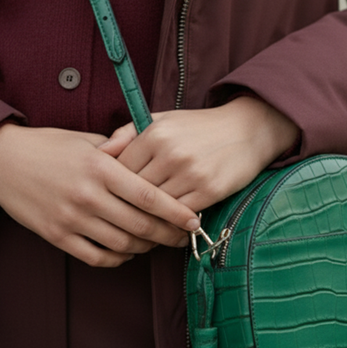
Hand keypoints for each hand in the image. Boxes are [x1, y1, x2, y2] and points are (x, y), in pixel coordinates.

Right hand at [0, 124, 200, 266]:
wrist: (1, 160)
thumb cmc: (51, 146)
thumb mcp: (89, 141)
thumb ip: (123, 153)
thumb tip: (159, 164)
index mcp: (101, 167)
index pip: (149, 196)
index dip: (176, 212)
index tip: (195, 221)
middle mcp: (88, 195)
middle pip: (140, 226)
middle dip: (169, 235)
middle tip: (184, 237)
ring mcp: (71, 218)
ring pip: (122, 245)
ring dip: (146, 248)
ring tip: (158, 242)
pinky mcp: (56, 236)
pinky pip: (97, 257)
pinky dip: (119, 258)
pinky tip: (128, 251)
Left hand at [97, 97, 298, 212]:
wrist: (247, 129)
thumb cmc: (199, 127)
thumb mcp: (163, 120)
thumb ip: (128, 134)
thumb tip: (99, 153)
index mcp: (154, 133)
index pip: (120, 170)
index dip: (113, 186)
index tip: (110, 196)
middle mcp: (170, 153)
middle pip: (135, 192)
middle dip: (126, 206)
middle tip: (117, 219)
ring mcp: (190, 173)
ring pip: (156, 207)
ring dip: (148, 218)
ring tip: (139, 227)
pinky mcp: (209, 190)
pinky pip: (179, 215)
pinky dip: (170, 222)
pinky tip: (165, 225)